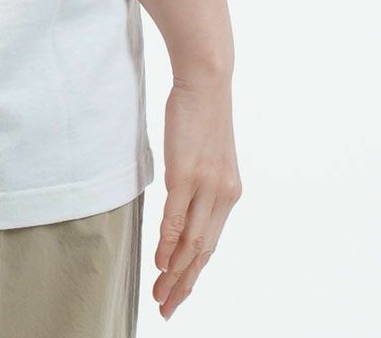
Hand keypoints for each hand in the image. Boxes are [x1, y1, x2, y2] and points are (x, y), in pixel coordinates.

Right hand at [153, 71, 241, 318]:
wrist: (206, 82)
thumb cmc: (200, 113)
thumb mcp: (204, 155)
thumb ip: (196, 183)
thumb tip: (179, 203)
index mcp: (228, 193)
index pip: (209, 242)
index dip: (194, 271)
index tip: (179, 293)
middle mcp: (223, 196)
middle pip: (202, 251)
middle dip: (184, 283)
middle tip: (166, 307)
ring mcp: (206, 187)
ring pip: (191, 241)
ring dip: (175, 272)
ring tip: (162, 295)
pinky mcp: (187, 174)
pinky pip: (176, 217)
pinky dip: (167, 242)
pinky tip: (160, 262)